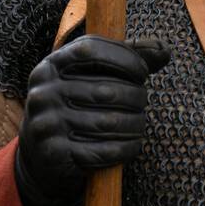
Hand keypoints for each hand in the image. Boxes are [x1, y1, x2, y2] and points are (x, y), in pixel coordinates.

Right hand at [13, 35, 170, 205]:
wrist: (40, 156)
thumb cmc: (75, 106)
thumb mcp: (89, 76)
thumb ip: (125, 58)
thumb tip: (164, 49)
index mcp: (50, 66)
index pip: (90, 49)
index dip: (123, 57)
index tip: (142, 70)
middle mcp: (43, 92)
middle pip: (105, 89)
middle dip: (135, 96)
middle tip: (143, 103)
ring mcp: (46, 124)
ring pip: (108, 122)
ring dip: (135, 124)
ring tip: (139, 124)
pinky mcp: (55, 153)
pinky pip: (103, 151)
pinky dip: (126, 148)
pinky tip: (132, 144)